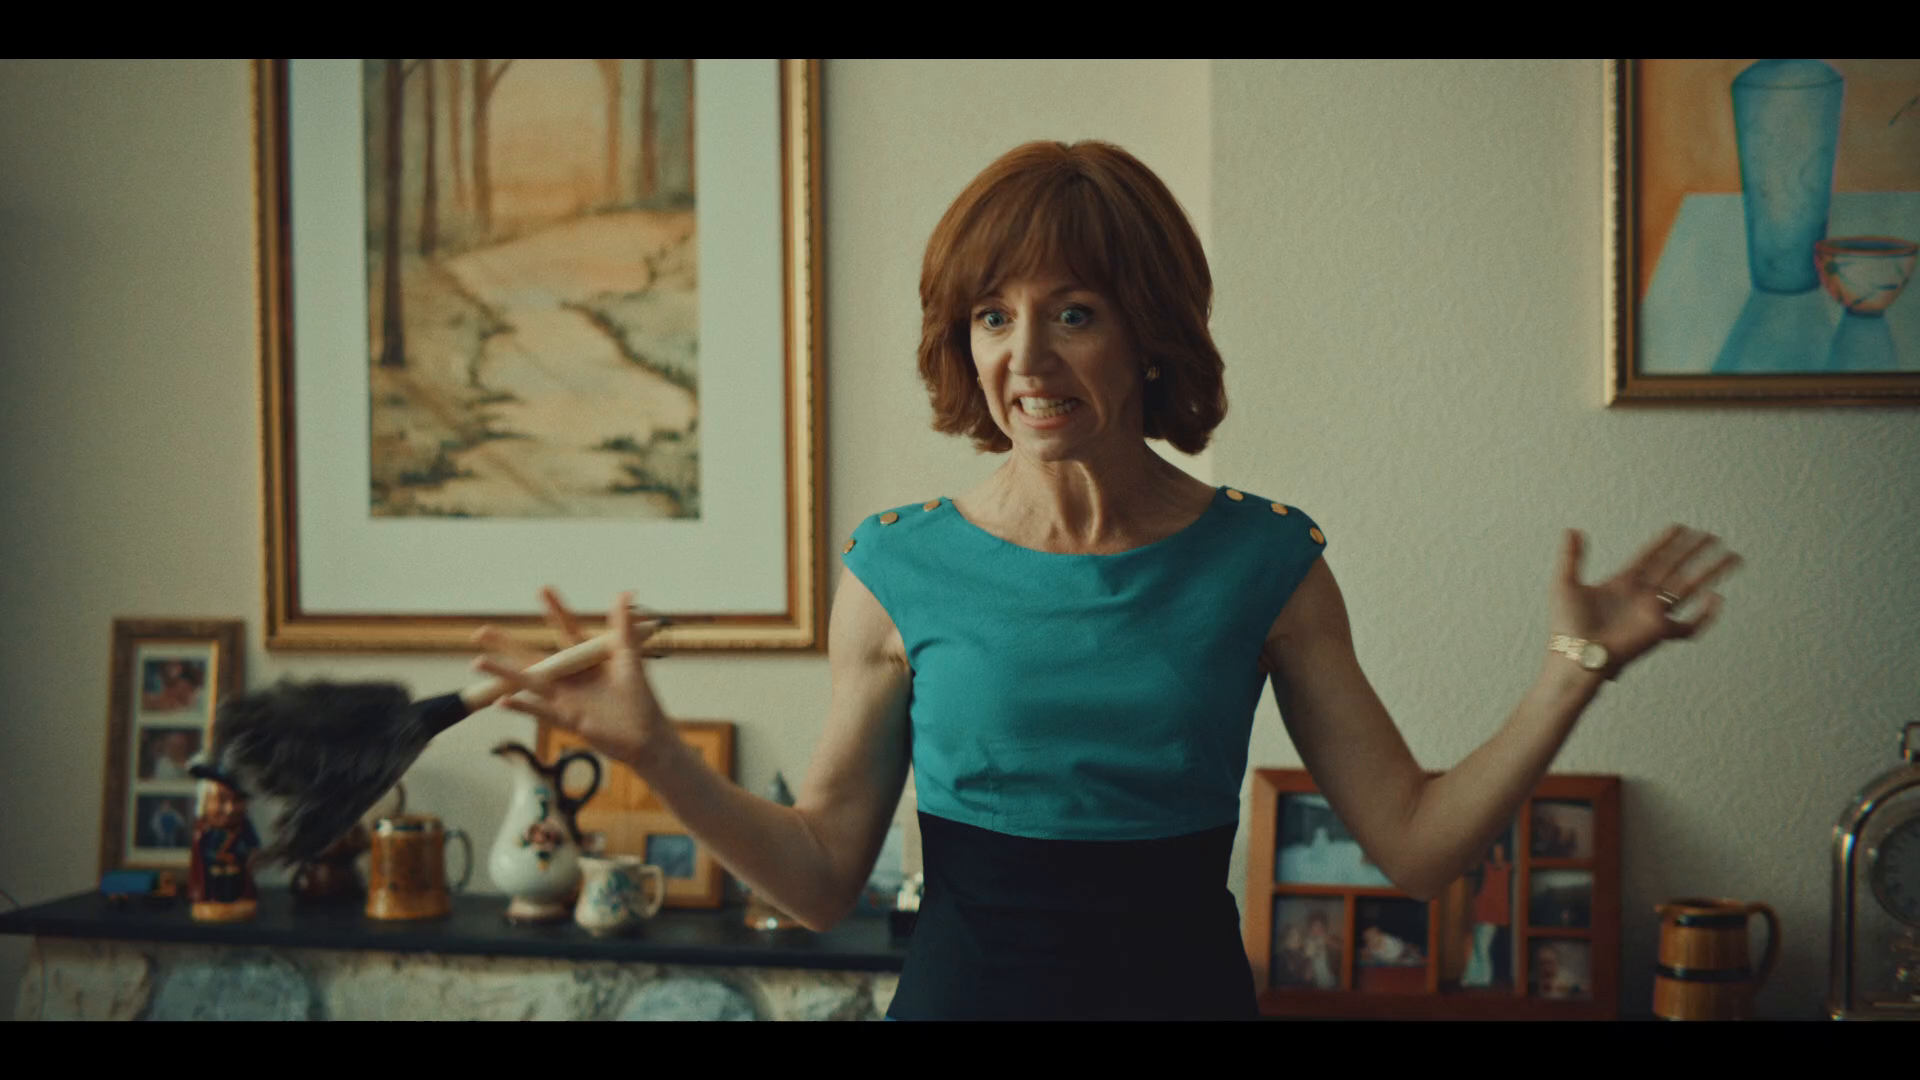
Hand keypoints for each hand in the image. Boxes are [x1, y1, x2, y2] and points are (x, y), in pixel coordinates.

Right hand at [471, 588, 679, 773]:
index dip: (555, 610)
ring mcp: (565, 698)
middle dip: (507, 643)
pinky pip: (540, 711)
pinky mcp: (567, 718)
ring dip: (503, 673)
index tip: (543, 589)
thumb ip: (624, 627)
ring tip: (477, 662)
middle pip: (532, 656)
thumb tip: (626, 593)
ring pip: (529, 681)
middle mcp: (569, 677)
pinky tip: (501, 702)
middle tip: (481, 631)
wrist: (646, 734)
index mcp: (584, 659)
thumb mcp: (630, 658)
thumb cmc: (639, 697)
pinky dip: (521, 706)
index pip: (566, 629)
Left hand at [1554, 525, 1740, 677]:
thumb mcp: (1565, 584)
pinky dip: (1706, 615)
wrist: (1575, 655)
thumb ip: (1571, 556)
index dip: (1665, 542)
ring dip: (1710, 571)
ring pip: (1689, 587)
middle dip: (1694, 551)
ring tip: (1730, 556)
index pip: (1649, 557)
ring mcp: (1653, 613)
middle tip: (1712, 536)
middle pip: (1675, 567)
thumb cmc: (1567, 626)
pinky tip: (1717, 598)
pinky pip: (1690, 625)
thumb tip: (1572, 529)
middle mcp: (1642, 596)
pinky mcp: (1659, 632)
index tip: (1680, 528)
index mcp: (1622, 583)